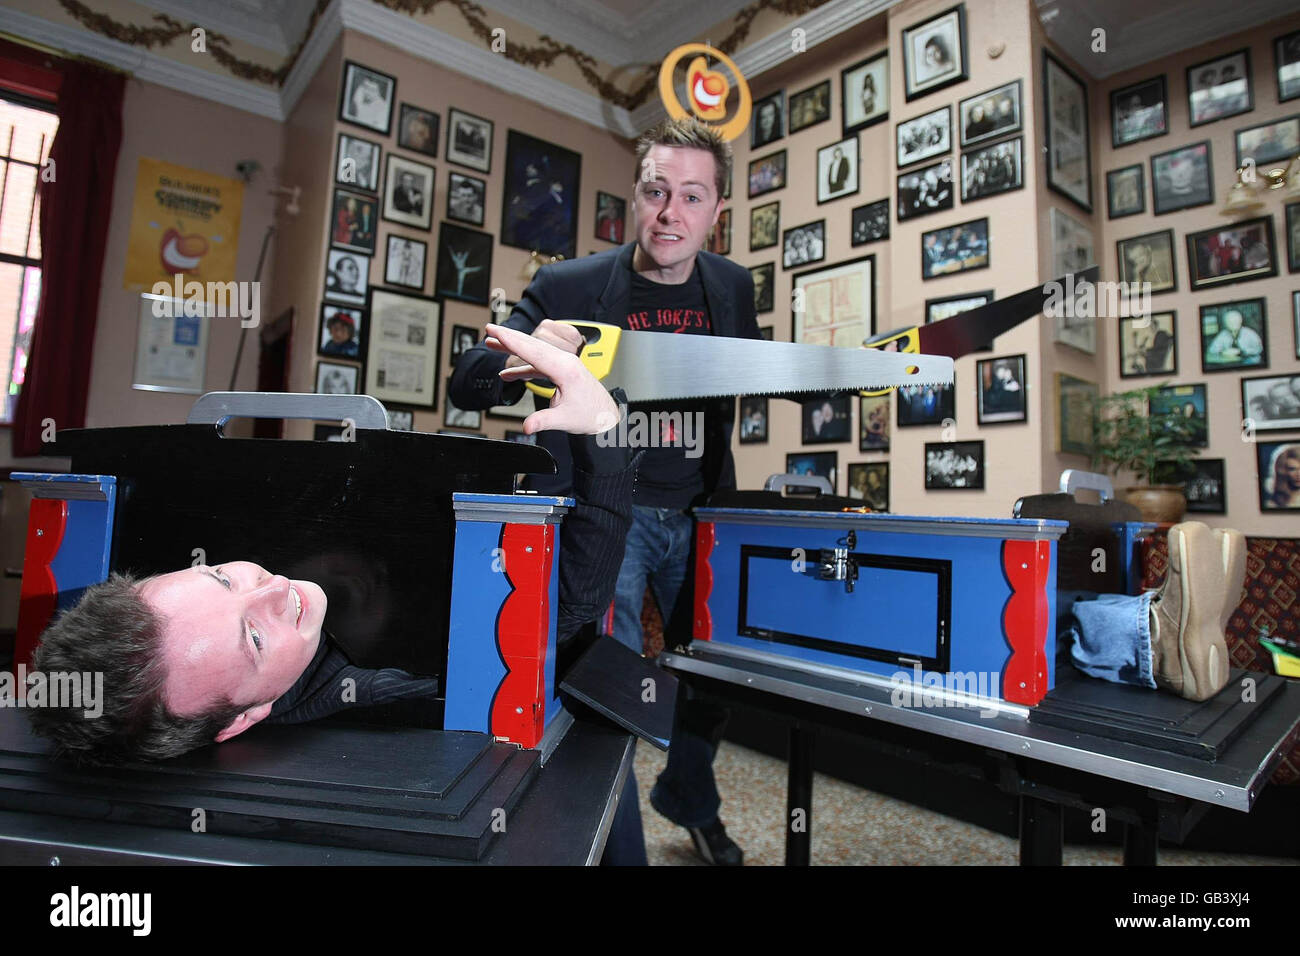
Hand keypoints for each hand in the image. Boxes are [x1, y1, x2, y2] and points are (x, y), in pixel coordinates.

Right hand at [485, 323, 618, 435]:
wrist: (607, 416)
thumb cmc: (592, 415)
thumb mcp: (566, 420)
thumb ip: (544, 421)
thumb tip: (527, 426)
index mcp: (565, 369)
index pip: (533, 351)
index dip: (512, 341)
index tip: (496, 331)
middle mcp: (565, 362)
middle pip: (532, 345)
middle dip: (509, 336)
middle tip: (489, 328)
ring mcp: (563, 365)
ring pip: (534, 352)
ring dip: (513, 348)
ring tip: (492, 344)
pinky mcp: (561, 371)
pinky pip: (538, 365)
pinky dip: (522, 367)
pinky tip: (507, 373)